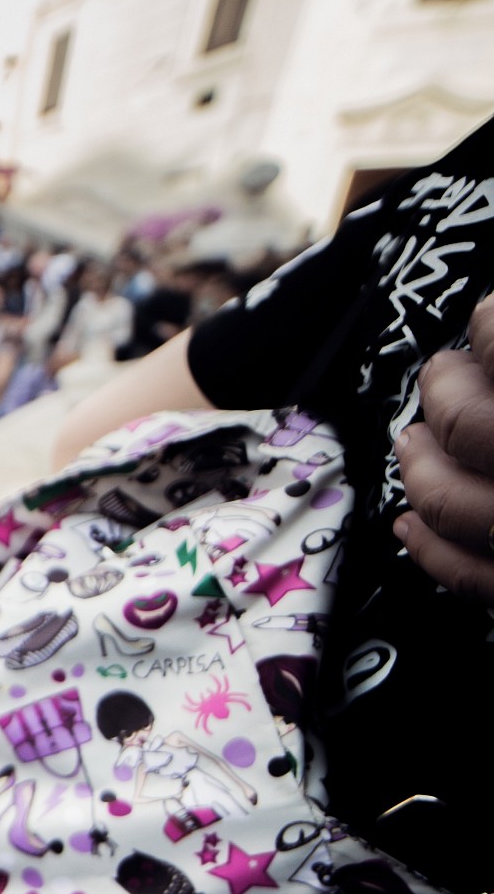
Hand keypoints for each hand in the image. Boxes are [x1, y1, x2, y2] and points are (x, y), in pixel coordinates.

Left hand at [394, 294, 493, 601]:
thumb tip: (490, 316)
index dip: (490, 321)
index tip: (486, 316)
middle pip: (467, 422)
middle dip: (445, 388)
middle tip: (445, 371)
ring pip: (448, 502)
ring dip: (420, 464)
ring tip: (414, 440)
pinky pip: (468, 576)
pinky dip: (429, 548)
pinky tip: (408, 524)